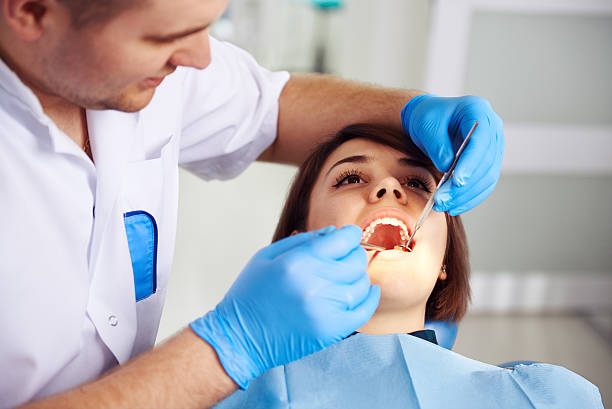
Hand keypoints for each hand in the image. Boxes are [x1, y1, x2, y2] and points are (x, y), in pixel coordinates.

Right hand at [190, 225, 379, 387]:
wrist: (240, 337)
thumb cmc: (250, 295)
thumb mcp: (266, 256)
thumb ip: (302, 241)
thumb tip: (333, 232)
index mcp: (297, 261)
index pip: (342, 240)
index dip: (350, 234)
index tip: (350, 236)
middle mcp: (314, 283)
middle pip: (355, 260)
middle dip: (355, 254)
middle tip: (348, 256)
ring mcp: (324, 308)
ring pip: (361, 284)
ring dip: (359, 276)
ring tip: (349, 276)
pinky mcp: (330, 330)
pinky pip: (363, 311)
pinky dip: (370, 299)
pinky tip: (368, 291)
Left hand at [401, 94, 503, 214]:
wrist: (430, 120)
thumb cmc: (428, 117)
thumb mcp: (426, 125)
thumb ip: (437, 145)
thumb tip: (447, 167)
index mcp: (479, 111)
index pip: (482, 141)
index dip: (471, 163)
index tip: (457, 181)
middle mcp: (492, 129)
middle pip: (486, 163)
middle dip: (464, 186)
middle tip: (441, 199)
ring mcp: (493, 147)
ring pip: (487, 177)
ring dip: (466, 196)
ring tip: (443, 205)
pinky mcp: (488, 163)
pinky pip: (484, 184)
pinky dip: (469, 198)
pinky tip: (453, 206)